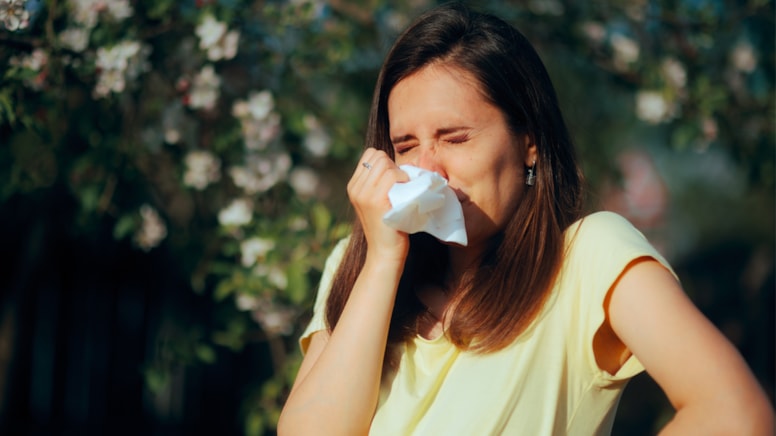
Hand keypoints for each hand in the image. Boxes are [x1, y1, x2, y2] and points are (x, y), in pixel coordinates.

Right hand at [347, 148, 409, 262]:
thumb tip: (394, 162)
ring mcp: (364, 194)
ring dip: (400, 173)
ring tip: (402, 189)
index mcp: (354, 186)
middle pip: (378, 156)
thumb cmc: (387, 226)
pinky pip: (392, 175)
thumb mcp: (376, 201)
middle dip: (393, 165)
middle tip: (400, 184)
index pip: (370, 154)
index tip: (393, 178)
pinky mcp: (376, 200)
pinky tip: (405, 193)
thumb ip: (378, 182)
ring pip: (385, 163)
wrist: (384, 252)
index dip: (386, 162)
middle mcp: (355, 188)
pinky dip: (403, 179)